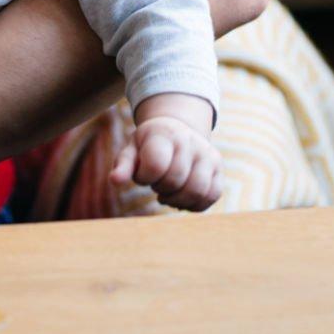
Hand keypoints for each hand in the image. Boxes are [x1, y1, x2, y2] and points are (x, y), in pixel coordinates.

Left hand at [110, 93, 221, 211]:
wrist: (177, 129)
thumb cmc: (149, 144)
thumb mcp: (131, 149)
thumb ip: (123, 165)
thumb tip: (115, 182)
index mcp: (165, 134)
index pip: (156, 165)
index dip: (144, 177)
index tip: (142, 173)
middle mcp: (190, 141)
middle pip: (175, 181)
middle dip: (160, 188)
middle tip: (156, 183)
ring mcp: (208, 154)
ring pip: (196, 192)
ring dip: (177, 200)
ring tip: (168, 192)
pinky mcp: (219, 169)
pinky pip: (211, 196)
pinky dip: (194, 204)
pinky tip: (182, 197)